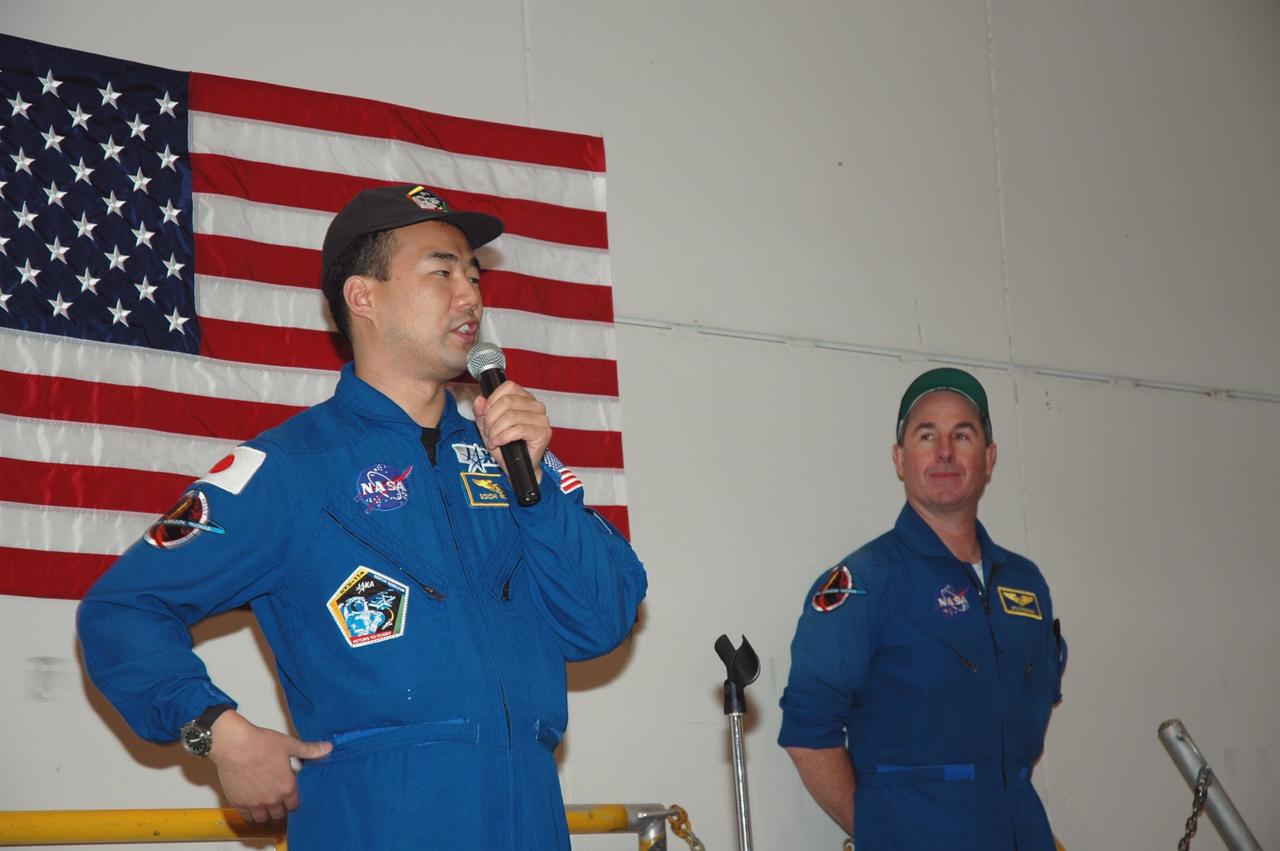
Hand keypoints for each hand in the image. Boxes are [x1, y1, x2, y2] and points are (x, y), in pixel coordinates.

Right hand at [208, 710, 332, 822]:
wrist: (234, 744)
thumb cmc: (260, 743)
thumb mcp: (289, 744)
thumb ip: (309, 750)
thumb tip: (328, 748)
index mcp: (286, 786)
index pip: (294, 804)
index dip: (293, 800)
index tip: (291, 795)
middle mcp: (272, 798)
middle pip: (279, 813)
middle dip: (280, 807)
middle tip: (278, 799)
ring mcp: (254, 802)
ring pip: (263, 818)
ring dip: (266, 813)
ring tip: (266, 803)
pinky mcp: (238, 802)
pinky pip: (247, 816)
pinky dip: (250, 813)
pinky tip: (252, 804)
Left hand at [472, 379, 550, 481]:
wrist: (517, 468)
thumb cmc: (506, 446)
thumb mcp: (488, 426)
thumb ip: (482, 412)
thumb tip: (479, 400)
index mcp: (525, 399)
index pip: (509, 387)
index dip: (493, 400)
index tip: (485, 414)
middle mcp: (536, 406)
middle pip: (507, 402)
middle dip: (491, 419)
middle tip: (488, 432)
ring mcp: (541, 419)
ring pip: (510, 416)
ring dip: (495, 430)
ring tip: (493, 440)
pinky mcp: (543, 432)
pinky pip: (518, 429)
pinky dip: (503, 437)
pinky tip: (499, 443)